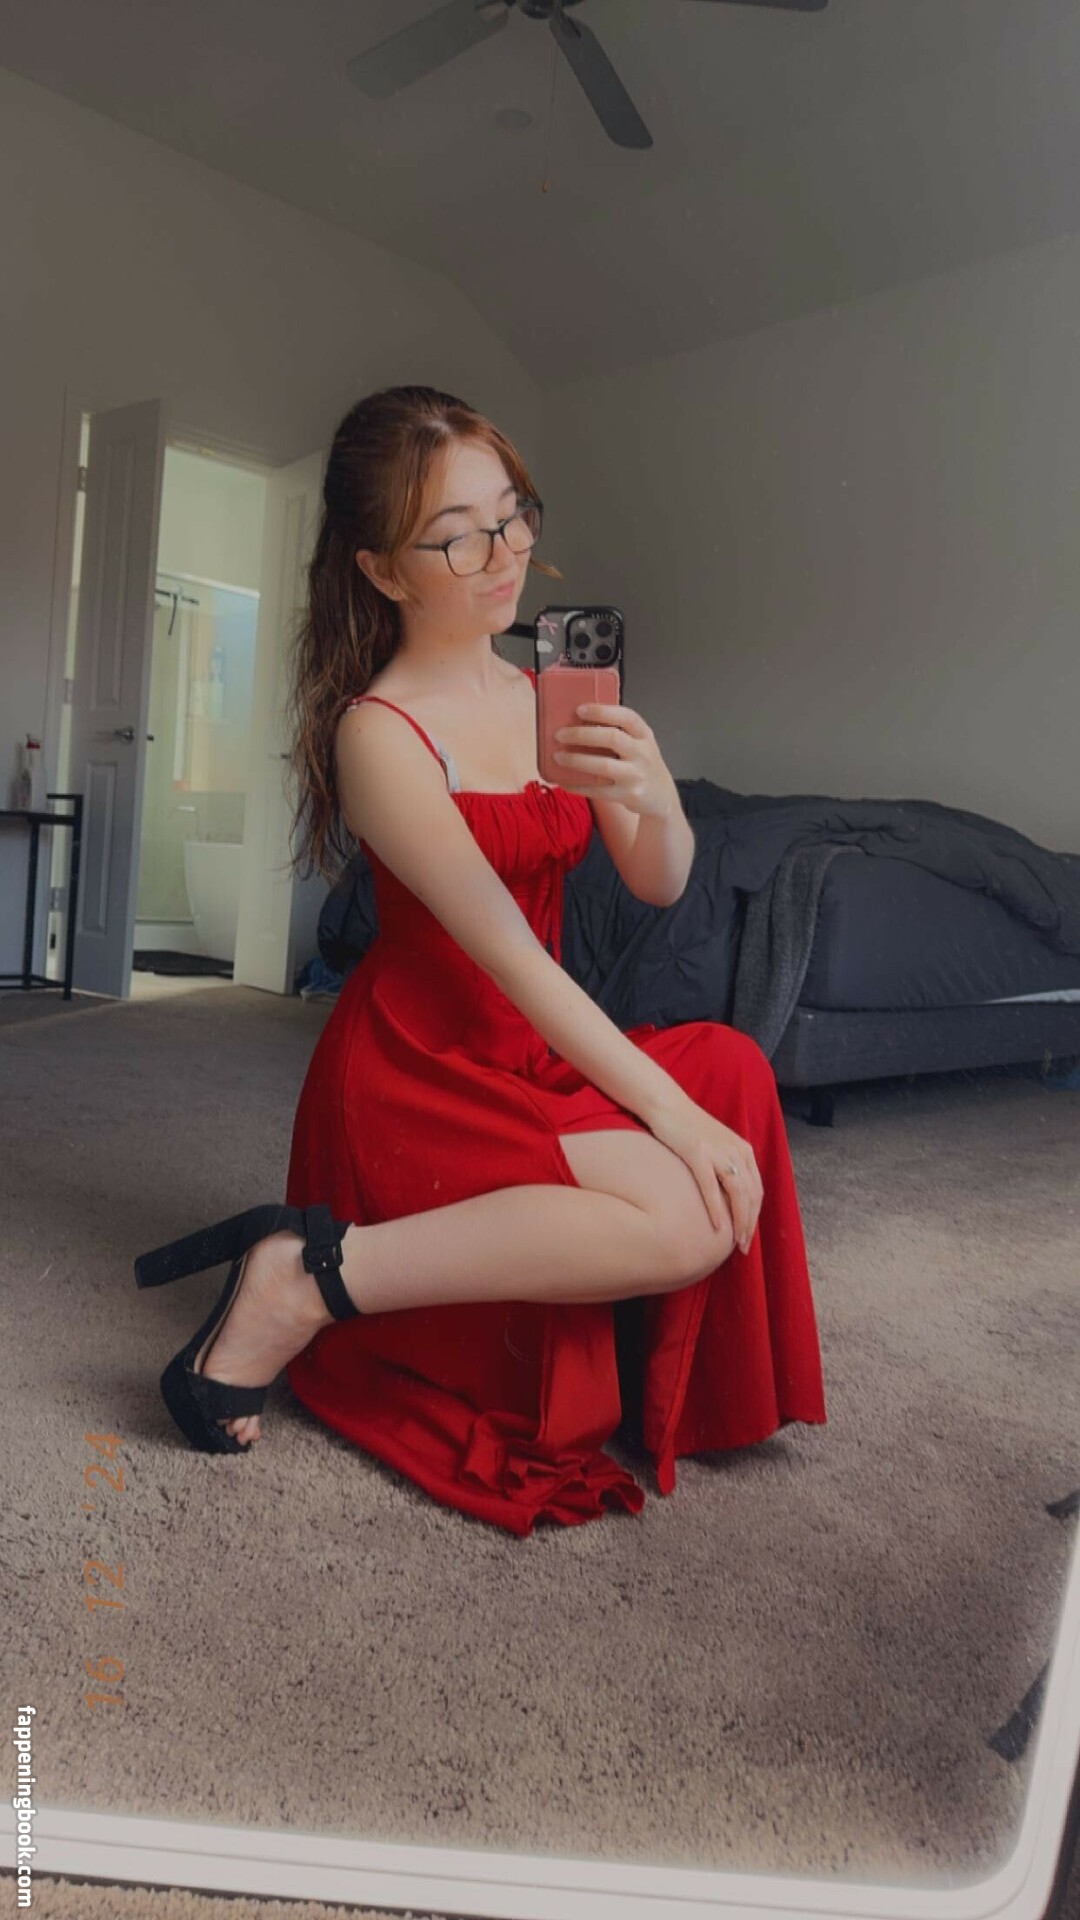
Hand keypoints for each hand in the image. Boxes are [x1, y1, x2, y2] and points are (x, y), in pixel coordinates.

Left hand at [552, 703, 678, 818]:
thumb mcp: (639, 743)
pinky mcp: (629, 795)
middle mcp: (643, 753)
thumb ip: (618, 732)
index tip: (579, 710)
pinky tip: (563, 781)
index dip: (602, 711)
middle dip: (582, 734)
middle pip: (612, 738)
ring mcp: (637, 775)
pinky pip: (598, 790)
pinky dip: (578, 786)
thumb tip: (576, 723)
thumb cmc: (641, 764)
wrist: (661, 796)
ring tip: (558, 757)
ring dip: (576, 760)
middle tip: (559, 734)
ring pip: (603, 765)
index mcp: (644, 735)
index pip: (626, 717)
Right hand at [644, 1098, 762, 1253]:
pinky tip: (717, 1226)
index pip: (757, 1190)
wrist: (666, 1105)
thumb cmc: (687, 1129)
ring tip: (734, 1242)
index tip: (748, 1236)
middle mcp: (736, 1150)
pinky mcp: (697, 1152)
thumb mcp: (716, 1146)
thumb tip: (729, 1197)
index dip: (755, 1215)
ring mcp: (717, 1151)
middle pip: (751, 1195)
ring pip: (737, 1193)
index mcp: (743, 1150)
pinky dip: (716, 1208)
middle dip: (749, 1224)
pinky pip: (710, 1187)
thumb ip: (726, 1166)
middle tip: (743, 1247)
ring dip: (738, 1221)